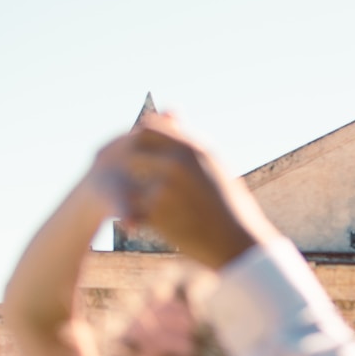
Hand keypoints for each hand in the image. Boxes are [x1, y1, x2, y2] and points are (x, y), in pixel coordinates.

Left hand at [89, 115, 280, 267]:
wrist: (238, 245)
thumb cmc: (232, 208)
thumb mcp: (215, 166)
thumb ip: (188, 140)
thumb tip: (172, 110)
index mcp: (194, 149)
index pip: (150, 128)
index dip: (136, 139)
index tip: (132, 151)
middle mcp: (178, 163)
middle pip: (133, 152)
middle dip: (123, 162)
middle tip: (116, 174)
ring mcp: (165, 188)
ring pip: (131, 183)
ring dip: (128, 193)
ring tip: (130, 203)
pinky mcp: (157, 214)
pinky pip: (133, 210)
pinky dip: (133, 217)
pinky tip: (140, 225)